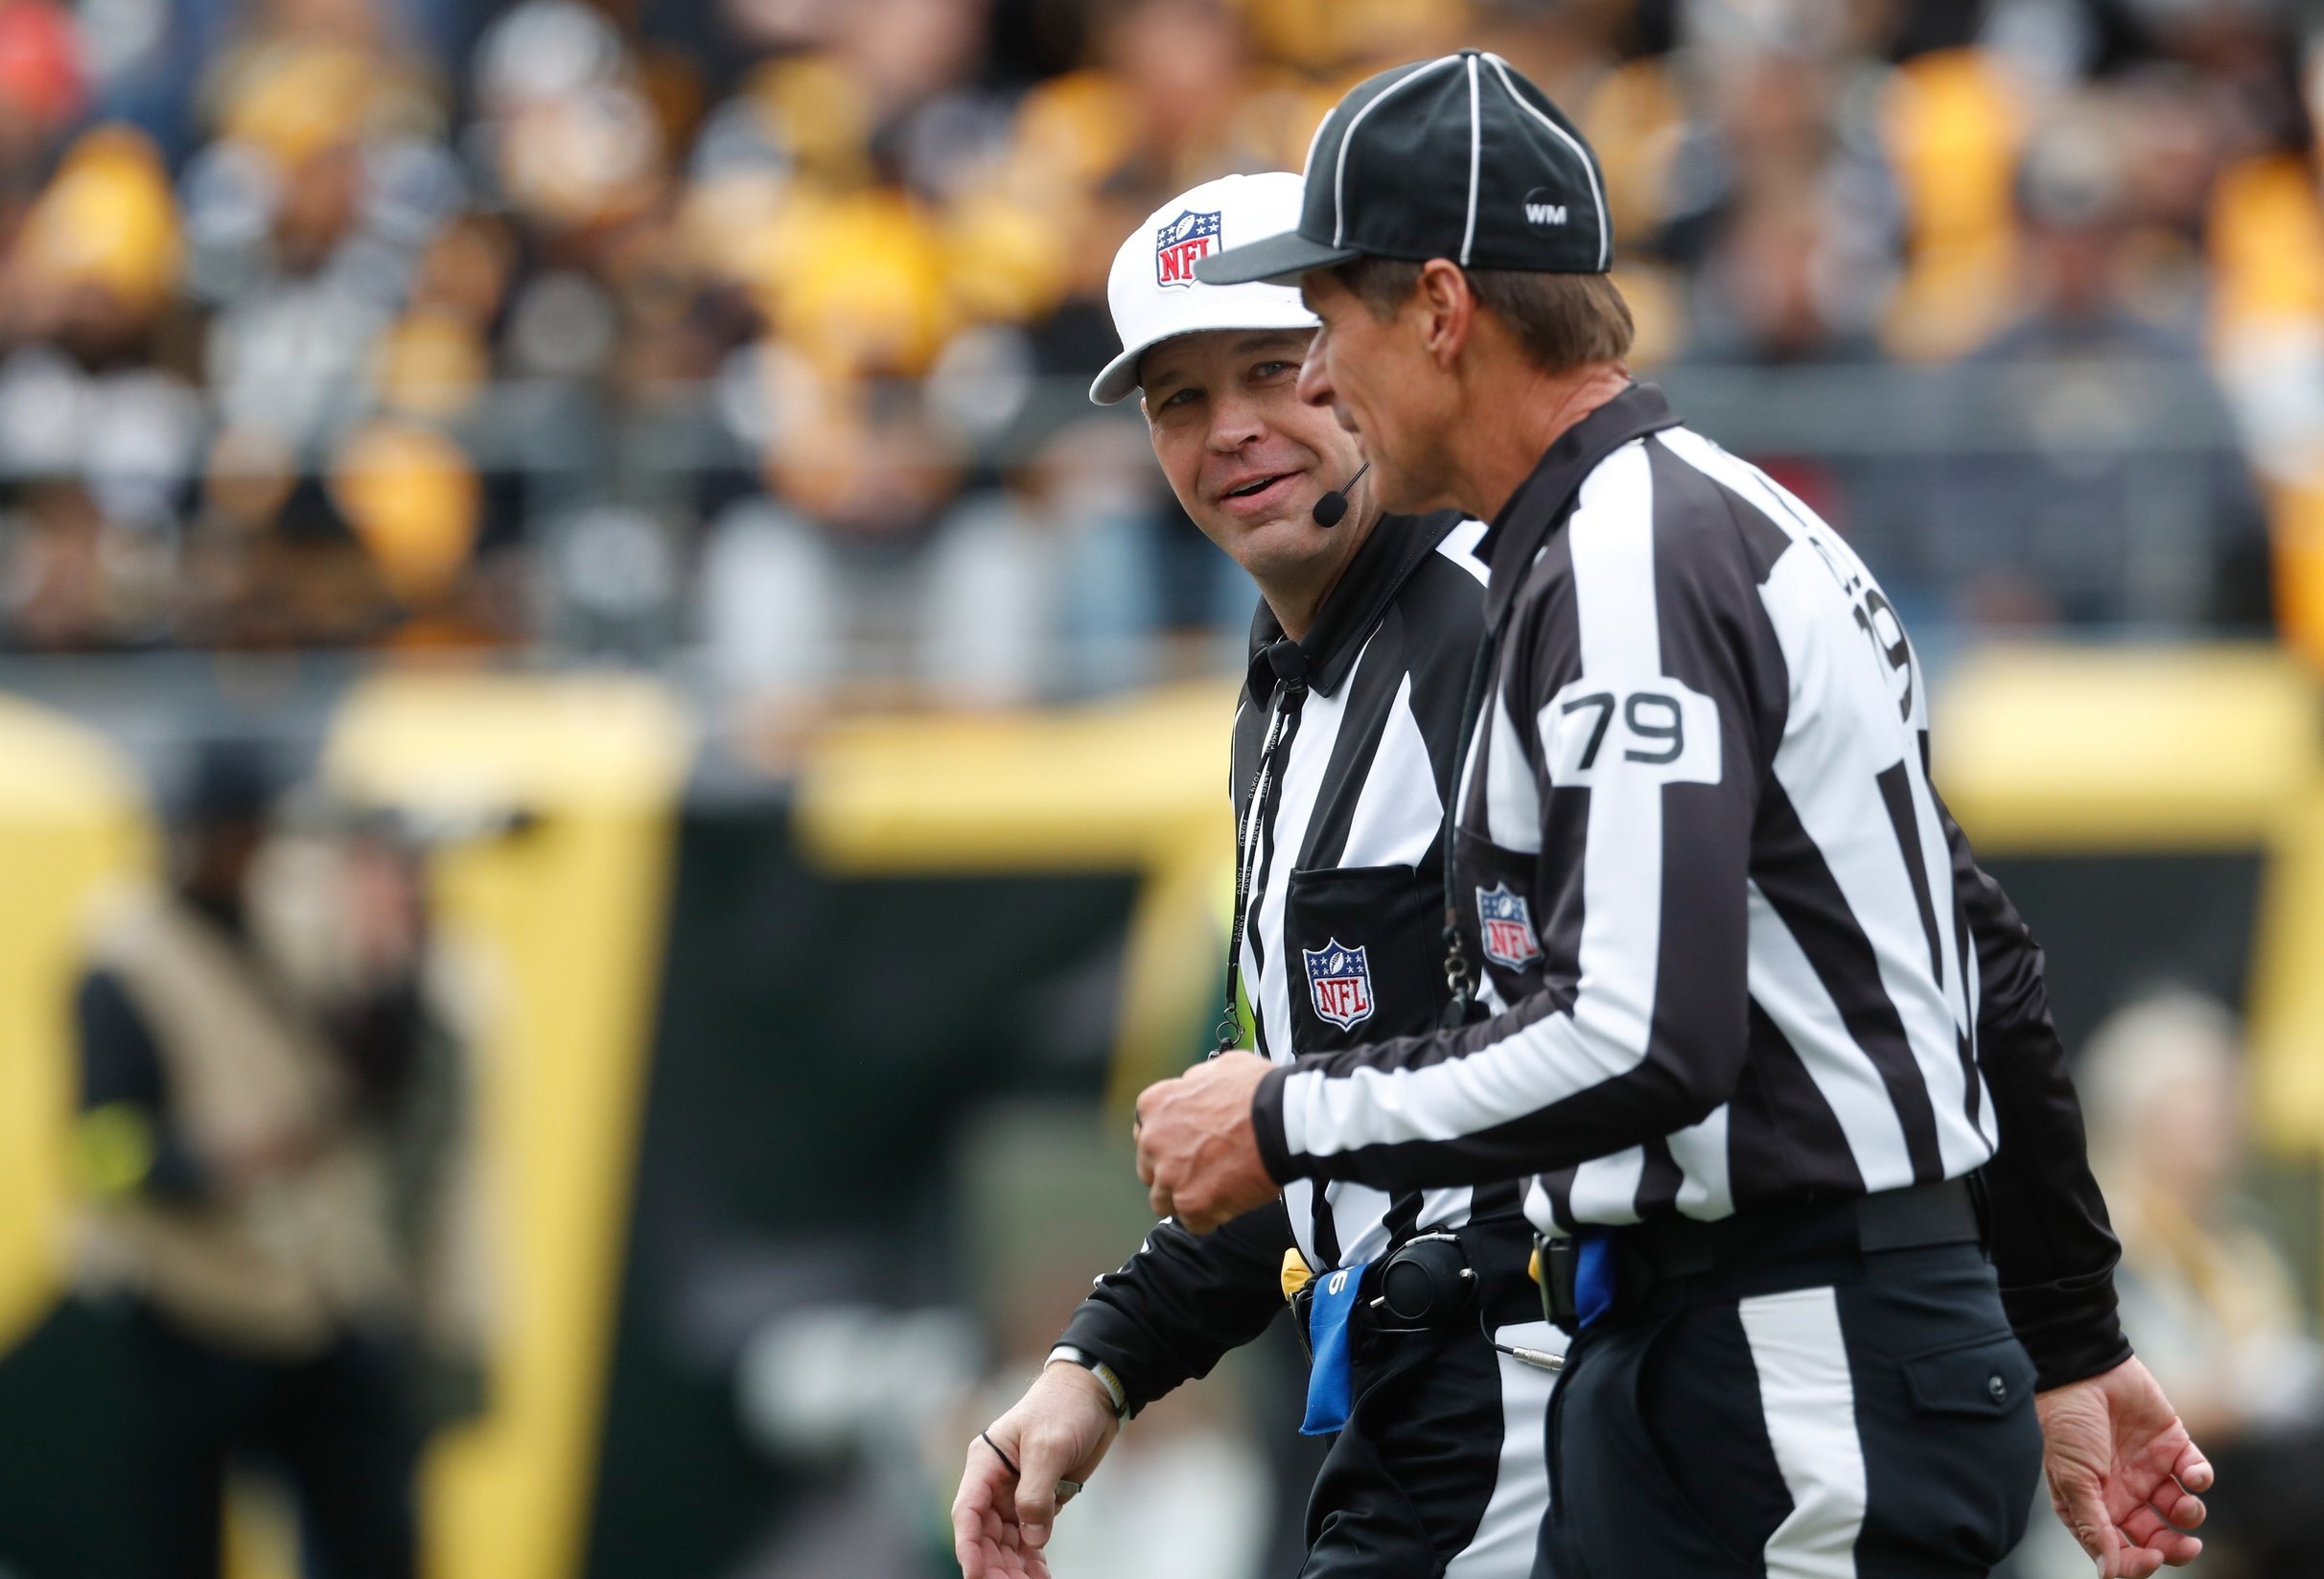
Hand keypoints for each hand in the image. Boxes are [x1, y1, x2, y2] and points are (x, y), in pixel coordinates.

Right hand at [952, 1362, 1120, 1577]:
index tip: (976, 1573)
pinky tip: (1040, 1575)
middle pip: (986, 1534)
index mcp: (985, 1463)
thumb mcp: (1048, 1447)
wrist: (1094, 1395)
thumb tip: (1032, 1538)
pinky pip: (1029, 1537)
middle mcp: (995, 1482)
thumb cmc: (1064, 1408)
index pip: (968, 1511)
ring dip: (1014, 1566)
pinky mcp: (1039, 1500)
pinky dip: (1033, 1558)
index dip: (969, 1546)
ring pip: (1006, 1541)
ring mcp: (1015, 1493)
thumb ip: (1036, 1494)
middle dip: (996, 1563)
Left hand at [1133, 1052, 1277, 1232]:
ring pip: (1165, 1201)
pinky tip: (1229, 1201)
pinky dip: (1210, 1217)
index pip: (1146, 1135)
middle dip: (1173, 1172)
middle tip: (1203, 1170)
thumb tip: (1192, 1089)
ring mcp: (1170, 1176)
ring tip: (1216, 1190)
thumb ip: (1194, 1084)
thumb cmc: (1257, 1092)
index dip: (1169, 1144)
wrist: (1281, 1119)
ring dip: (1186, 1197)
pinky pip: (1193, 1222)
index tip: (1185, 1147)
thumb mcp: (1217, 1068)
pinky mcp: (1191, 1204)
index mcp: (1154, 1106)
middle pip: (1151, 1170)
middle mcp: (1153, 1142)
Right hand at [2035, 1354, 2212, 1576]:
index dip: (2137, 1562)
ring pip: (2181, 1511)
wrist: (2083, 1369)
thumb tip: (2108, 1573)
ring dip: (2189, 1515)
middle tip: (2184, 1546)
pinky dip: (2200, 1478)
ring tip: (2185, 1504)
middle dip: (2173, 1547)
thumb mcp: (2072, 1479)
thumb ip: (2093, 1526)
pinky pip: (2196, 1472)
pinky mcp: (2172, 1444)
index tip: (2150, 1559)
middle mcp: (2123, 1492)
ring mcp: (2149, 1468)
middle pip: (2156, 1536)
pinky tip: (2191, 1474)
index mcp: (2094, 1504)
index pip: (2120, 1548)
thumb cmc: (2066, 1424)